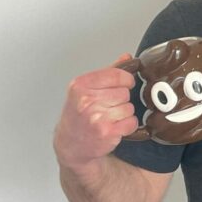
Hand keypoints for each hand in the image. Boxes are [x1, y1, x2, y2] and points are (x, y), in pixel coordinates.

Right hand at [54, 54, 138, 171]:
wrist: (70, 144)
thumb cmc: (78, 116)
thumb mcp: (85, 89)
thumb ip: (108, 72)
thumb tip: (127, 58)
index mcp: (81, 85)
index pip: (117, 74)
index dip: (126, 80)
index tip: (124, 84)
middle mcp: (86, 100)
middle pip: (125, 92)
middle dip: (121, 100)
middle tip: (107, 107)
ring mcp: (96, 116)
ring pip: (129, 107)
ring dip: (124, 114)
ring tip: (108, 117)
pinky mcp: (107, 132)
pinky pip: (132, 122)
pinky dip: (127, 125)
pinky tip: (114, 127)